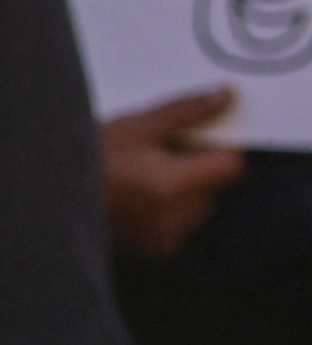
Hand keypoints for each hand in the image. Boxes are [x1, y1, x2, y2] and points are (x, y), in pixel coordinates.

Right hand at [103, 87, 241, 256]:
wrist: (46, 202)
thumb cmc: (86, 161)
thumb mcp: (137, 126)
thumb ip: (187, 112)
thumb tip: (226, 96)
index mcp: (172, 187)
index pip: (231, 166)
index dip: (223, 146)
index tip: (205, 133)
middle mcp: (173, 218)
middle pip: (216, 185)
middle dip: (201, 164)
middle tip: (165, 149)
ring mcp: (164, 237)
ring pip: (200, 203)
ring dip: (187, 186)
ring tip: (146, 172)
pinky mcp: (154, 248)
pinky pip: (181, 221)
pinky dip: (171, 206)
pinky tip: (140, 193)